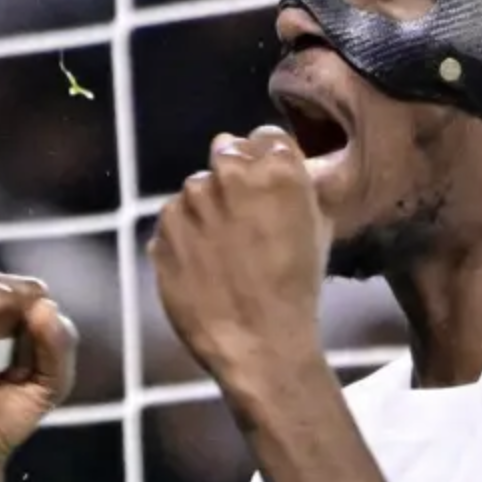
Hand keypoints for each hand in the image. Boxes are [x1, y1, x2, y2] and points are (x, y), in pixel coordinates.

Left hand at [150, 125, 330, 388]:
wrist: (259, 342)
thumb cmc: (298, 289)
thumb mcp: (318, 229)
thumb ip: (298, 188)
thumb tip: (280, 169)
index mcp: (276, 169)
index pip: (265, 138)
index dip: (267, 161)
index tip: (267, 185)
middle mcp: (229, 174)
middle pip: (227, 154)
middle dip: (234, 178)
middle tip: (243, 218)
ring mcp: (190, 201)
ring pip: (197, 188)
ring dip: (207, 208)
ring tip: (222, 250)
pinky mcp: (163, 228)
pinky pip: (173, 219)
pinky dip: (184, 234)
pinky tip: (202, 265)